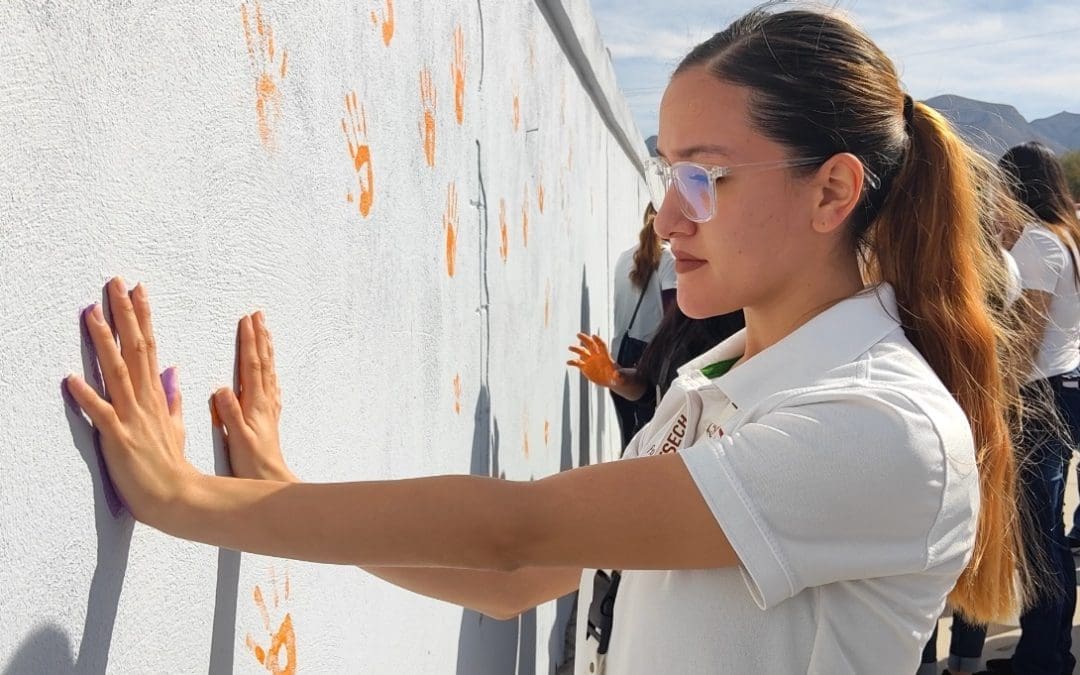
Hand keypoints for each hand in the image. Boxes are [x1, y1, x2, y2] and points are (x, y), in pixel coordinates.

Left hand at [65, 278, 195, 524]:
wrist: (178, 498)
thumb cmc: (172, 467)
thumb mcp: (175, 427)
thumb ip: (171, 399)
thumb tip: (172, 373)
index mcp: (155, 396)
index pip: (149, 347)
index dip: (142, 317)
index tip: (137, 290)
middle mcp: (144, 400)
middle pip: (134, 349)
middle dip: (125, 315)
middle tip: (116, 283)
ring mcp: (132, 417)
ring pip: (116, 372)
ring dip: (103, 342)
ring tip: (90, 313)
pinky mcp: (118, 437)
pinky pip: (100, 413)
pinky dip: (86, 396)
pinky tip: (70, 378)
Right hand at [211, 312, 295, 482]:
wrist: (272, 481)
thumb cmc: (253, 464)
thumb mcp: (237, 439)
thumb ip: (230, 414)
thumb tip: (221, 388)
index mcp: (255, 404)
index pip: (252, 366)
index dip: (250, 342)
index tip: (247, 320)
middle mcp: (265, 402)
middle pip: (263, 363)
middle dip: (260, 337)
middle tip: (259, 315)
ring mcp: (269, 408)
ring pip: (268, 372)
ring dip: (266, 350)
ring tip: (265, 332)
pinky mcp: (269, 418)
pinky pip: (270, 386)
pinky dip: (269, 372)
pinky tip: (269, 370)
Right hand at [567, 333, 622, 387]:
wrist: (611, 380)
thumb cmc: (617, 378)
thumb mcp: (619, 377)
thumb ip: (618, 375)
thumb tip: (618, 375)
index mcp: (606, 356)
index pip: (602, 346)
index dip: (598, 341)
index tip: (594, 336)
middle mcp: (597, 356)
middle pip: (590, 344)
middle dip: (585, 339)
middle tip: (578, 334)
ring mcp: (590, 360)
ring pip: (582, 352)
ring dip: (576, 349)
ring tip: (570, 347)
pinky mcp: (585, 367)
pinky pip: (577, 363)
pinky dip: (573, 362)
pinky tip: (568, 362)